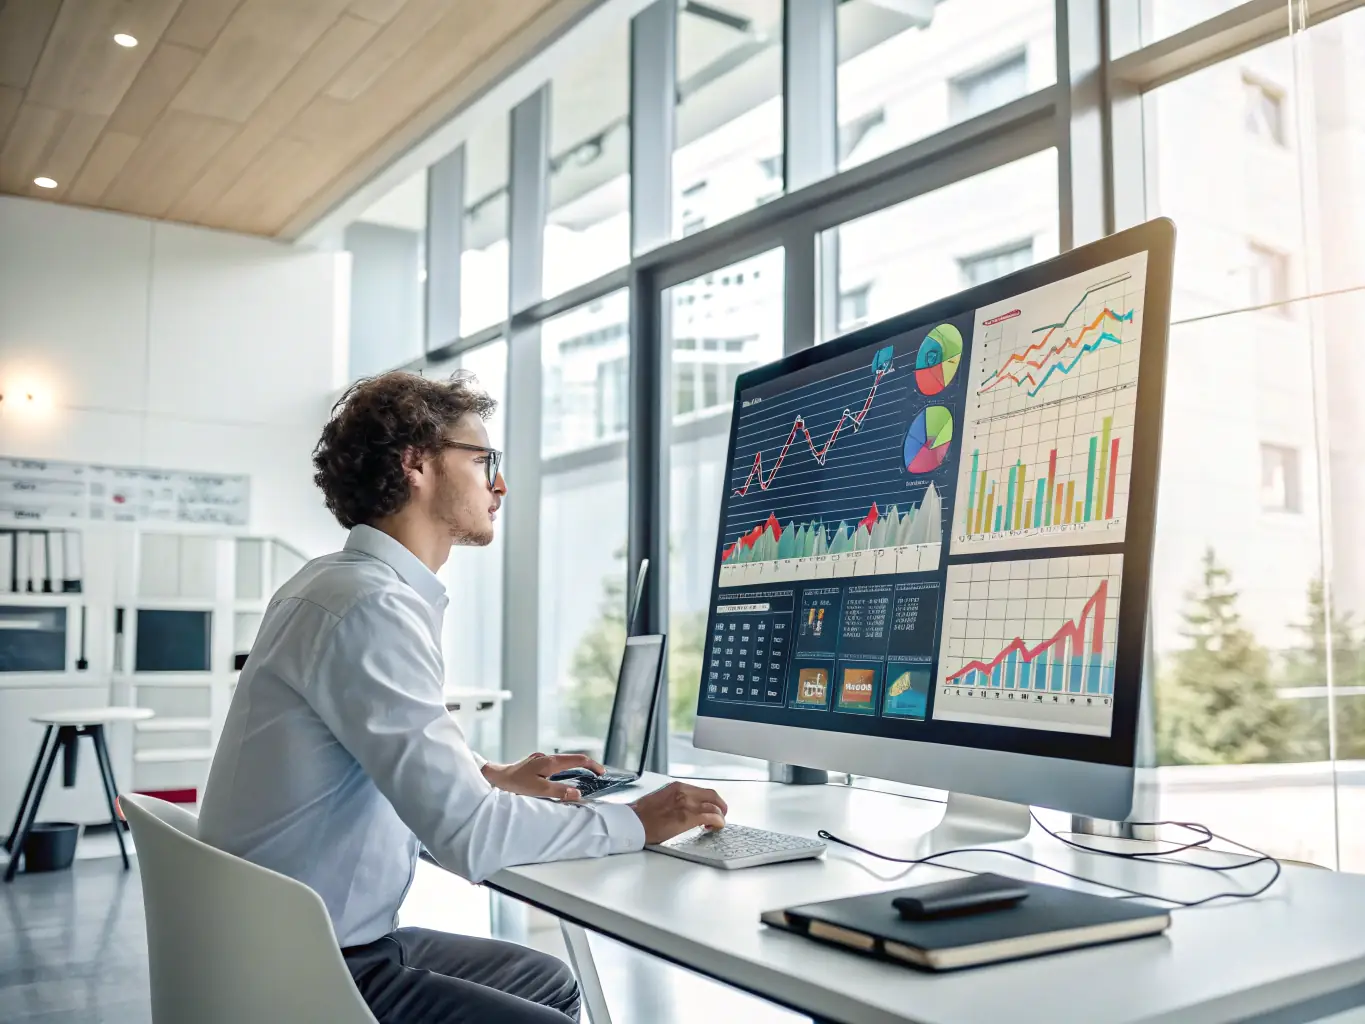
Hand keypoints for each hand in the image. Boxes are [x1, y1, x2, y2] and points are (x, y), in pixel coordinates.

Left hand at [481, 753, 603, 802]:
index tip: (601, 773)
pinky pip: (556, 766)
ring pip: (564, 762)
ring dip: (575, 769)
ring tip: (583, 779)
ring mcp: (541, 759)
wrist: (495, 777)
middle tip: (596, 777)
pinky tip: (563, 780)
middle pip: (573, 758)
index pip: (578, 759)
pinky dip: (565, 771)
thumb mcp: (538, 790)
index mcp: (550, 762)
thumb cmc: (515, 784)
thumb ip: (559, 792)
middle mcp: (547, 757)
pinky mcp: (535, 764)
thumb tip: (577, 793)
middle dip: (586, 766)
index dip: (592, 765)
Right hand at [629, 782, 727, 843]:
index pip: (702, 791)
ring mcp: (687, 804)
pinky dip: (718, 822)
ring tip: (716, 825)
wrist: (632, 822)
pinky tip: (715, 827)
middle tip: (721, 815)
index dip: (711, 800)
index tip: (711, 808)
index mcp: (677, 787)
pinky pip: (712, 817)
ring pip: (715, 806)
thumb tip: (684, 808)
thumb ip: (675, 800)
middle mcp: (684, 792)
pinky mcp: (688, 817)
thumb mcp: (660, 798)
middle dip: (720, 806)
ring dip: (719, 816)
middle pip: (713, 796)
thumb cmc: (641, 814)